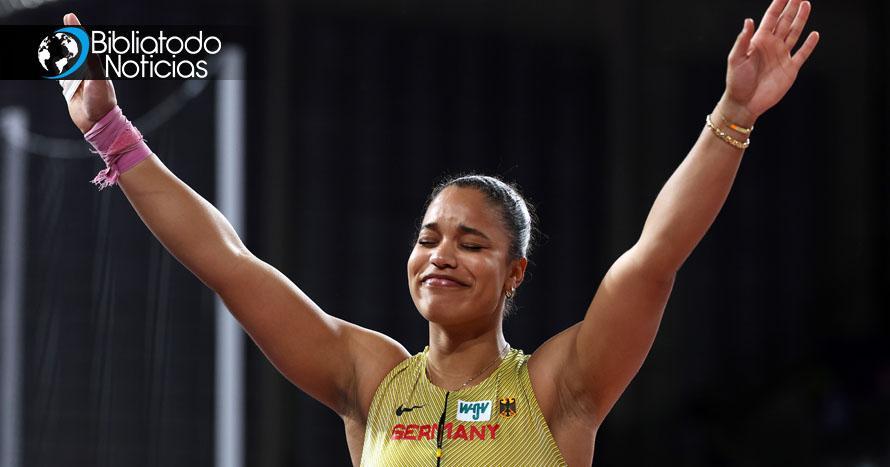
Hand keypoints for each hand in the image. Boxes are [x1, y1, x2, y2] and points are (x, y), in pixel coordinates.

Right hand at [62, 13, 116, 133]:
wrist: (97, 122)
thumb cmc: (101, 100)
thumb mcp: (97, 77)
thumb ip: (90, 60)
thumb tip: (85, 43)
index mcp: (95, 66)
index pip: (84, 44)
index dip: (76, 30)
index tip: (70, 16)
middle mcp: (87, 72)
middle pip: (73, 52)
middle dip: (67, 41)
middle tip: (63, 29)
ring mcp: (78, 81)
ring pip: (65, 63)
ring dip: (60, 56)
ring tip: (55, 47)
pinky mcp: (70, 90)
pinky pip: (61, 77)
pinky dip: (57, 71)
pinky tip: (53, 65)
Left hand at [720, 0, 819, 125]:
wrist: (744, 103)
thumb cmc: (736, 81)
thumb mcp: (735, 59)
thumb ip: (743, 40)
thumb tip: (749, 20)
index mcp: (759, 41)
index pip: (771, 18)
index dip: (778, 5)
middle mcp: (772, 46)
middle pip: (785, 22)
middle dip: (792, 8)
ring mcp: (782, 56)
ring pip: (794, 33)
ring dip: (800, 20)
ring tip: (806, 5)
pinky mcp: (790, 69)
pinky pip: (802, 54)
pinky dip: (809, 45)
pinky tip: (814, 35)